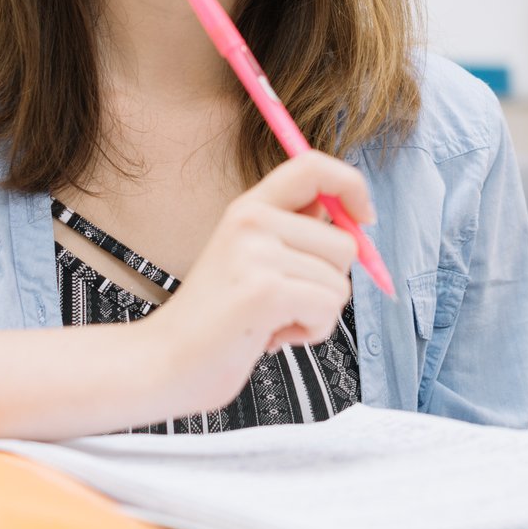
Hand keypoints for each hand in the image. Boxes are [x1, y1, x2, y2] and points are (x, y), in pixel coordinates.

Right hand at [141, 151, 375, 417]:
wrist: (163, 363)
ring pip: (340, 282)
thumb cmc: (216, 320)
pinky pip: (328, 308)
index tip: (364, 218)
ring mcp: (257, 253)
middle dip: (329, 283)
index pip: (312, 165)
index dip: (351, 185)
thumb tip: (352, 219)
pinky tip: (272, 336)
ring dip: (318, 313)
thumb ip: (294, 234)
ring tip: (272, 321)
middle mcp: (251, 220)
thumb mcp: (250, 260)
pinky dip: (311, 332)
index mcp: (248, 208)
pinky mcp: (266, 290)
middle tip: (285, 303)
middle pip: (344, 242)